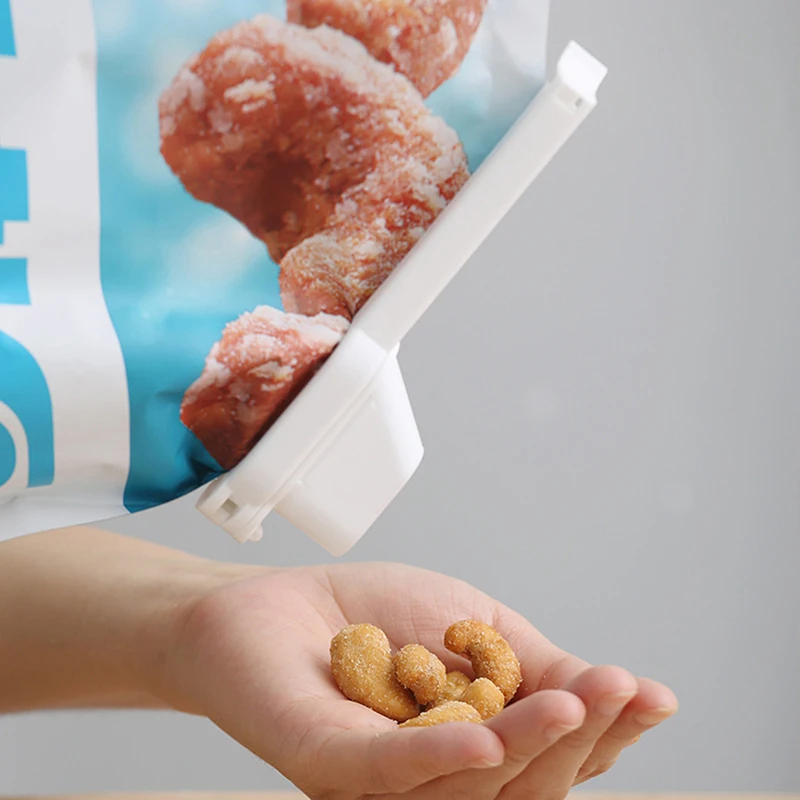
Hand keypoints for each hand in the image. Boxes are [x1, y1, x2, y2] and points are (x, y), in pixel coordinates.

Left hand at [165, 562, 677, 798]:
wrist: (280, 600)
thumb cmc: (376, 616)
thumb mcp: (476, 627)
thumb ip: (535, 666)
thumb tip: (620, 691)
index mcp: (473, 750)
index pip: (550, 757)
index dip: (605, 733)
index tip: (651, 696)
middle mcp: (433, 781)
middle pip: (520, 786)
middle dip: (576, 742)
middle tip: (618, 693)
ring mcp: (379, 781)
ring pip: (470, 788)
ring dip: (528, 747)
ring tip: (576, 705)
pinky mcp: (327, 764)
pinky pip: (388, 773)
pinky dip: (439, 761)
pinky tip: (484, 741)